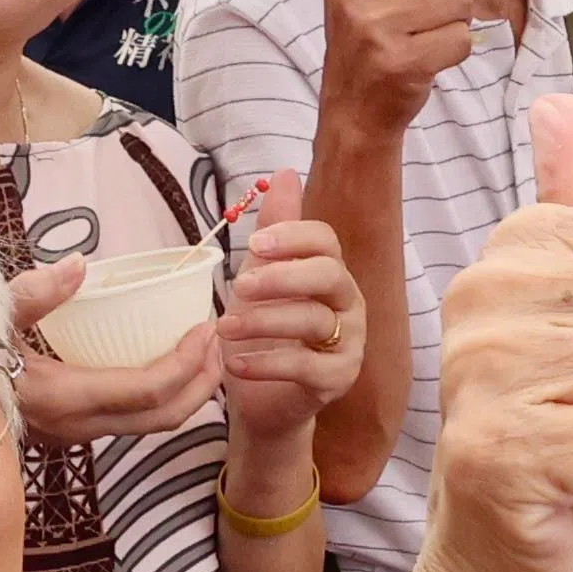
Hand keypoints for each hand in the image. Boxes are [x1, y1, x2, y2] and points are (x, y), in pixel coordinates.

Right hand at [4, 258, 227, 444]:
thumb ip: (35, 292)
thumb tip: (78, 264)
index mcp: (63, 397)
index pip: (146, 390)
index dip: (186, 363)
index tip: (206, 328)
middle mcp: (77, 426)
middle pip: (162, 418)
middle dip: (203, 384)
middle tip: (221, 342)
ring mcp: (77, 435)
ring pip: (151, 426)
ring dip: (188, 393)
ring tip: (205, 353)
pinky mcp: (74, 432)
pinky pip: (134, 421)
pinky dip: (163, 396)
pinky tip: (167, 363)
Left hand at [214, 176, 361, 449]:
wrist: (260, 399)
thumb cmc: (262, 333)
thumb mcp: (260, 277)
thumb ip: (276, 231)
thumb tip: (285, 173)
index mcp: (331, 274)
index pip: (326, 241)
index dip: (293, 237)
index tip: (255, 242)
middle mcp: (348, 304)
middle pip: (329, 275)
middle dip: (282, 276)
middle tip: (241, 284)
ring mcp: (348, 344)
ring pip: (313, 320)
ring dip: (262, 321)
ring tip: (224, 326)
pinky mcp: (337, 380)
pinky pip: (305, 366)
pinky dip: (265, 363)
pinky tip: (234, 363)